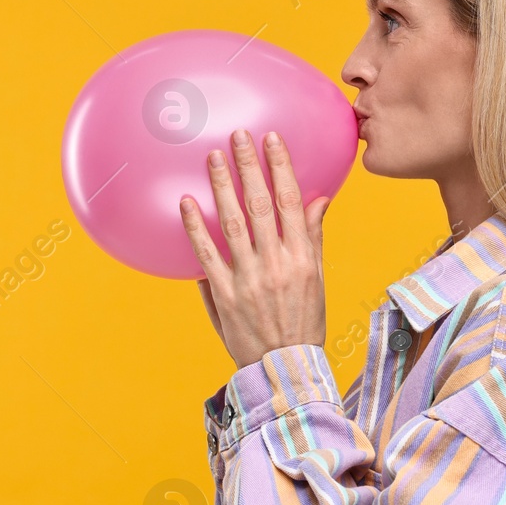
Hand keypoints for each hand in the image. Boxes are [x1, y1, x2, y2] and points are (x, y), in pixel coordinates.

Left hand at [181, 128, 330, 369]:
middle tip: (239, 135)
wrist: (285, 369)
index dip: (281, 168)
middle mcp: (276, 263)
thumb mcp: (318, 280)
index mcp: (302, 258)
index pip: (292, 202)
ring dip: (222, 186)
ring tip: (213, 157)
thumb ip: (313, 238)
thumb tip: (317, 199)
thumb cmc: (303, 324)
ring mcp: (248, 278)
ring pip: (233, 222)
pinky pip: (207, 254)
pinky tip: (187, 201)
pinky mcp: (223, 294)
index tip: (272, 140)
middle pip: (261, 204)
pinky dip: (196, 226)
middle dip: (249, 166)